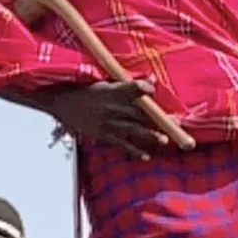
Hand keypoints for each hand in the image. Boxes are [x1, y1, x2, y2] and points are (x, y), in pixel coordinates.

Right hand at [42, 81, 169, 155]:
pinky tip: (146, 156)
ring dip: (150, 136)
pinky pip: (122, 144)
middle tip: (175, 123)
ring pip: (134, 130)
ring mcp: (109, 122)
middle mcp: (113, 106)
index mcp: (114, 90)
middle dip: (158, 118)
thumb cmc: (88, 91)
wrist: (62, 103)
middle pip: (140, 112)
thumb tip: (153, 81)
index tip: (153, 88)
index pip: (132, 87)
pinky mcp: (104, 134)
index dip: (143, 87)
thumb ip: (129, 85)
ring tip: (164, 140)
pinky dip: (134, 151)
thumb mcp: (106, 84)